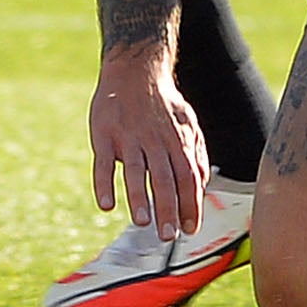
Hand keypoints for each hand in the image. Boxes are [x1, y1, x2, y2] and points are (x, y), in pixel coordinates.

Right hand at [90, 52, 210, 239]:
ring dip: (139, 198)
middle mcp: (155, 141)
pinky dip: (104, 184)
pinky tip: (106, 205)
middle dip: (168, 209)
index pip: (188, 177)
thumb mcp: (188, 123)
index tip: (190, 229)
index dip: (190, 204)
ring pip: (136, 171)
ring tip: (143, 223)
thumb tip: (203, 185)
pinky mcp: (104, 134)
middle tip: (167, 236)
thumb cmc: (163, 103)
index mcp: (177, 141)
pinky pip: (103, 163)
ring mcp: (129, 137)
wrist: (135, 70)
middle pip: (164, 179)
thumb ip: (196, 154)